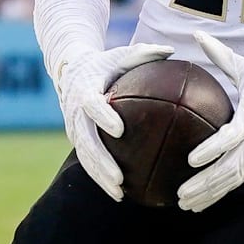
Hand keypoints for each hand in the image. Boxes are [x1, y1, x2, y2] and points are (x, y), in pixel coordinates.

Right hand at [54, 43, 173, 200]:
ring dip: (99, 176)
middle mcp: (75, 110)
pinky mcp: (75, 137)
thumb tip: (173, 50)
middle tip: (119, 178)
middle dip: (101, 161)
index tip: (119, 130)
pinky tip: (119, 192)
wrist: (70, 68)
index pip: (91, 104)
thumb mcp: (122, 54)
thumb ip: (145, 53)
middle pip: (85, 140)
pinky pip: (86, 160)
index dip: (103, 116)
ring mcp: (73, 126)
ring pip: (84, 156)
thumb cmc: (104, 62)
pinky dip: (99, 176)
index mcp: (85, 88)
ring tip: (119, 193)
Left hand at [177, 32, 243, 211]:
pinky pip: (234, 183)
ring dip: (207, 194)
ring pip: (230, 181)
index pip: (231, 138)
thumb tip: (196, 34)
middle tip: (181, 192)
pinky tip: (196, 204)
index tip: (192, 159)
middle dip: (205, 183)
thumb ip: (221, 55)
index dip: (212, 149)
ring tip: (183, 203)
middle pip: (229, 169)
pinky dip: (215, 195)